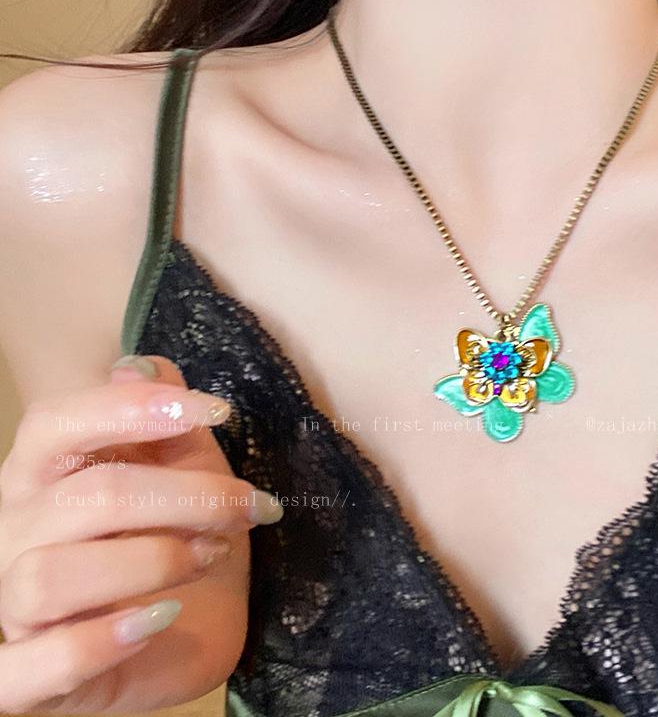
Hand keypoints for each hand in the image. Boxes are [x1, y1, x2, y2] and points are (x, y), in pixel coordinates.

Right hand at [0, 354, 281, 712]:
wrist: (190, 630)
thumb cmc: (177, 537)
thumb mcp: (184, 470)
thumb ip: (162, 418)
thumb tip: (140, 364)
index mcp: (44, 474)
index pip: (57, 423)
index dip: (133, 409)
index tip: (216, 410)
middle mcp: (15, 533)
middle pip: (89, 497)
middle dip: (188, 496)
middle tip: (249, 506)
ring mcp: (12, 607)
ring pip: (56, 576)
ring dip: (155, 561)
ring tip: (211, 555)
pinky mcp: (24, 678)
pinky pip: (33, 668)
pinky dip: (99, 643)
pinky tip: (161, 618)